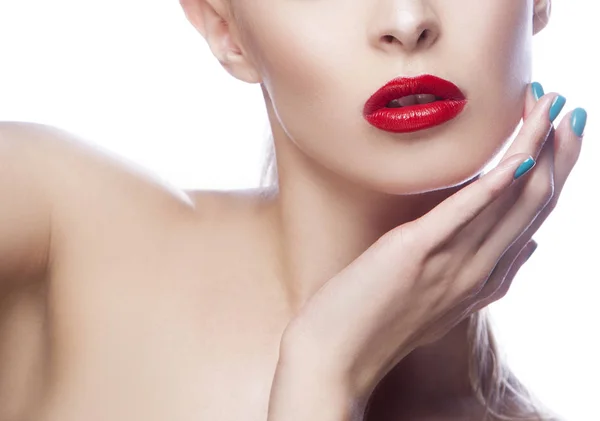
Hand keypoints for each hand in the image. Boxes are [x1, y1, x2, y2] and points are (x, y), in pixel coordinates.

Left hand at [278, 84, 583, 402]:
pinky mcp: (415, 254)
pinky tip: (516, 158)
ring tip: (548, 107)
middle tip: (571, 109)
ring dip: (532, 148)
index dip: (554, 175)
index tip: (562, 137)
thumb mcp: (448, 300)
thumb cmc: (380, 321)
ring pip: (508, 202)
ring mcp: (451, 265)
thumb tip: (530, 247)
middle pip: (533, 206)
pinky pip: (463, 215)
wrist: (337, 356)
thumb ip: (489, 273)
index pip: (532, 220)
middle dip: (558, 153)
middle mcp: (479, 272)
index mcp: (485, 279)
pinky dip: (492, 185)